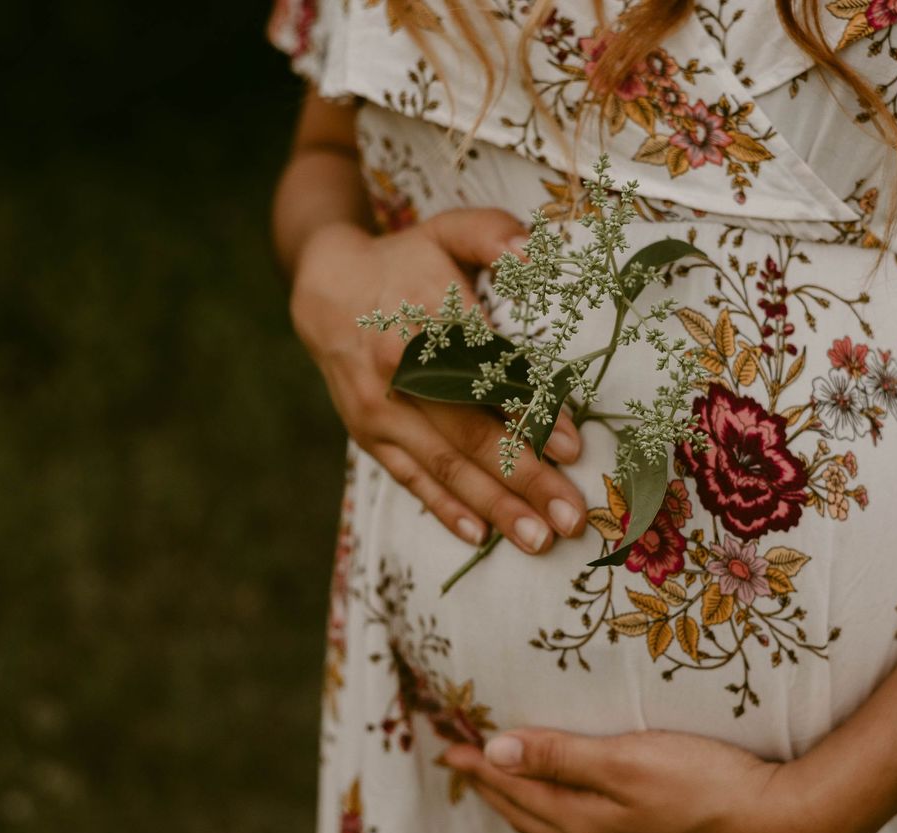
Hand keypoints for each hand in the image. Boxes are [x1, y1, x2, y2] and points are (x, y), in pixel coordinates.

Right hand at [289, 209, 586, 554]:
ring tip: (540, 540)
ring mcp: (380, 408)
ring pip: (444, 465)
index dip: (531, 412)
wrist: (324, 286)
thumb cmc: (407, 261)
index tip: (572, 447)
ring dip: (494, 507)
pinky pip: (408, 478)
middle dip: (524, 479)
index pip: (488, 373)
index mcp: (426, 317)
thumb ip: (493, 233)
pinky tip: (479, 536)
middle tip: (572, 515)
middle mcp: (399, 370)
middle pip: (470, 432)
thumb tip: (534, 251)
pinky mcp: (368, 433)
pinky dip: (444, 509)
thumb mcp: (448, 230)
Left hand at [443, 728, 827, 832]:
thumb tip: (495, 751)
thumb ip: (561, 756)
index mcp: (586, 822)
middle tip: (467, 768)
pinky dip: (574, 828)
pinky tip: (586, 825)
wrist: (783, 828)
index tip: (449, 747)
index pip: (517, 791)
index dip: (482, 768)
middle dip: (497, 791)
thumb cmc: (707, 784)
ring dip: (533, 811)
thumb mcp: (627, 760)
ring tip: (513, 795)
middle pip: (535, 817)